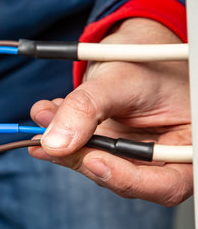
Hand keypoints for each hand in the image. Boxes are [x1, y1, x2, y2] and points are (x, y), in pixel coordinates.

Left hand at [29, 18, 191, 205]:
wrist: (133, 45)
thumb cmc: (143, 56)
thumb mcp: (118, 78)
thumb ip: (87, 108)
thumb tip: (54, 143)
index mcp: (188, 143)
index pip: (168, 183)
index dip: (128, 179)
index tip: (91, 160)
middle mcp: (163, 154)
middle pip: (126, 179)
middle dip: (83, 160)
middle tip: (50, 141)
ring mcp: (133, 152)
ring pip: (96, 167)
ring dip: (65, 147)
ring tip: (45, 118)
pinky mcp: (108, 145)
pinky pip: (81, 150)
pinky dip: (60, 136)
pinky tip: (47, 116)